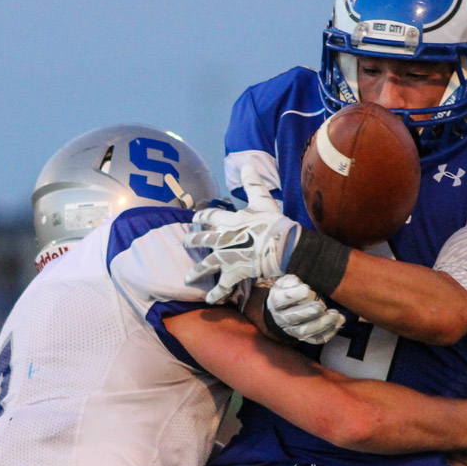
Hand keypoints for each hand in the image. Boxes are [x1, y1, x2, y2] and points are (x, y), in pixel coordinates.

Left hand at [185, 165, 300, 303]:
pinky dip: (216, 294)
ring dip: (196, 272)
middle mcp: (222, 239)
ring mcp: (226, 257)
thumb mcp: (262, 199)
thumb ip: (252, 183)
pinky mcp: (233, 273)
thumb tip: (247, 164)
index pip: (210, 216)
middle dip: (193, 241)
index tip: (195, 218)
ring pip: (206, 265)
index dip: (202, 216)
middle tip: (185, 242)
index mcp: (229, 220)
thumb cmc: (273, 222)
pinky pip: (222, 286)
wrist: (281, 245)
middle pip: (202, 240)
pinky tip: (209, 301)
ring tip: (187, 278)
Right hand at [266, 274, 344, 344]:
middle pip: (293, 318)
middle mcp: (281, 318)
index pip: (280, 300)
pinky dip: (328, 333)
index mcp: (275, 301)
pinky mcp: (304, 337)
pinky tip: (338, 323)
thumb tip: (303, 288)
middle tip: (322, 305)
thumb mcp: (288, 281)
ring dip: (321, 324)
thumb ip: (293, 282)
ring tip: (335, 315)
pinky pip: (315, 339)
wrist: (287, 307)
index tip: (306, 288)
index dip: (294, 295)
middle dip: (309, 312)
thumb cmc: (290, 290)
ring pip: (305, 332)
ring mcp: (292, 330)